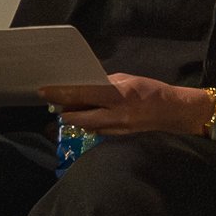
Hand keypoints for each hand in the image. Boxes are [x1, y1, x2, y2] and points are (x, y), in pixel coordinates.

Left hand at [39, 72, 215, 135]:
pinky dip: (88, 121)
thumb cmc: (150, 90)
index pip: (82, 94)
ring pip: (85, 125)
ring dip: (75, 117)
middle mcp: (114, 115)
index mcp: (117, 96)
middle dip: (64, 110)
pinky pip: (96, 129)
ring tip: (69, 107)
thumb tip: (83, 86)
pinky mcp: (117, 135)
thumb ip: (104, 84)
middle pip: (77, 117)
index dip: (60, 94)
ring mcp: (115, 128)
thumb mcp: (127, 80)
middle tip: (54, 102)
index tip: (44, 91)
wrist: (172, 111)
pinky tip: (87, 114)